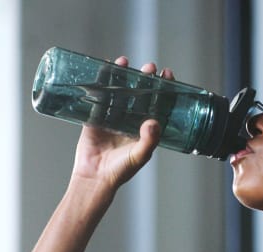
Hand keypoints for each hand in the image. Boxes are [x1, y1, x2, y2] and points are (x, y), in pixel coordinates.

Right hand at [72, 57, 173, 191]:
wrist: (95, 177)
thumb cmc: (120, 171)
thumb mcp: (139, 156)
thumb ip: (149, 140)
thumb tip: (154, 121)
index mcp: (145, 129)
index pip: (158, 105)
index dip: (163, 90)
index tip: (167, 75)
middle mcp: (130, 121)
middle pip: (140, 95)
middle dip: (144, 80)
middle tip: (149, 66)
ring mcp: (112, 118)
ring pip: (119, 92)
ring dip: (122, 77)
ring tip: (125, 62)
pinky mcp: (95, 118)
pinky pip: (98, 96)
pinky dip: (101, 82)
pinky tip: (104, 68)